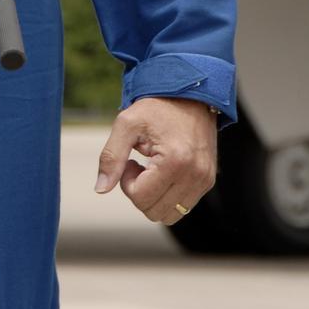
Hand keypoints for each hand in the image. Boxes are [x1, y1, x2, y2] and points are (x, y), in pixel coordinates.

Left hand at [94, 96, 216, 224]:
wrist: (190, 93)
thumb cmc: (156, 107)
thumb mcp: (127, 124)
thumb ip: (111, 156)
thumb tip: (100, 189)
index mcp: (175, 161)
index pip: (141, 198)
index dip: (126, 182)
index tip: (130, 161)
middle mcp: (195, 175)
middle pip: (154, 212)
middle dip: (140, 192)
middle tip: (138, 165)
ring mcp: (204, 181)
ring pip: (169, 215)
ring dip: (154, 197)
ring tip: (151, 169)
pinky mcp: (208, 181)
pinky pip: (182, 207)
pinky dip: (167, 196)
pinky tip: (163, 171)